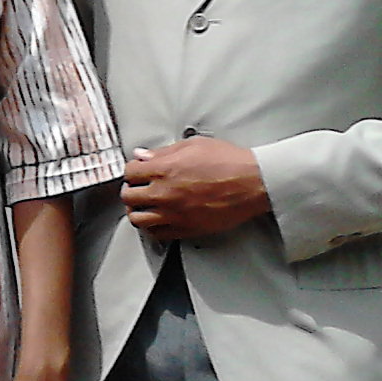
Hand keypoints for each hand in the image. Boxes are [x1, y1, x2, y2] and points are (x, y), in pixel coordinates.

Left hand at [122, 137, 270, 242]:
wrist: (253, 183)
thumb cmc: (229, 162)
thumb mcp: (193, 145)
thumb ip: (163, 152)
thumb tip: (144, 155)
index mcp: (164, 169)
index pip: (129, 172)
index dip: (132, 171)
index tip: (137, 172)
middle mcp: (164, 193)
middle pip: (129, 196)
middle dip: (130, 190)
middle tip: (137, 188)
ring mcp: (174, 214)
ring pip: (138, 219)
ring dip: (137, 211)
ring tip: (143, 205)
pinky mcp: (186, 229)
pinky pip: (157, 234)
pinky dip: (152, 228)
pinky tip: (157, 220)